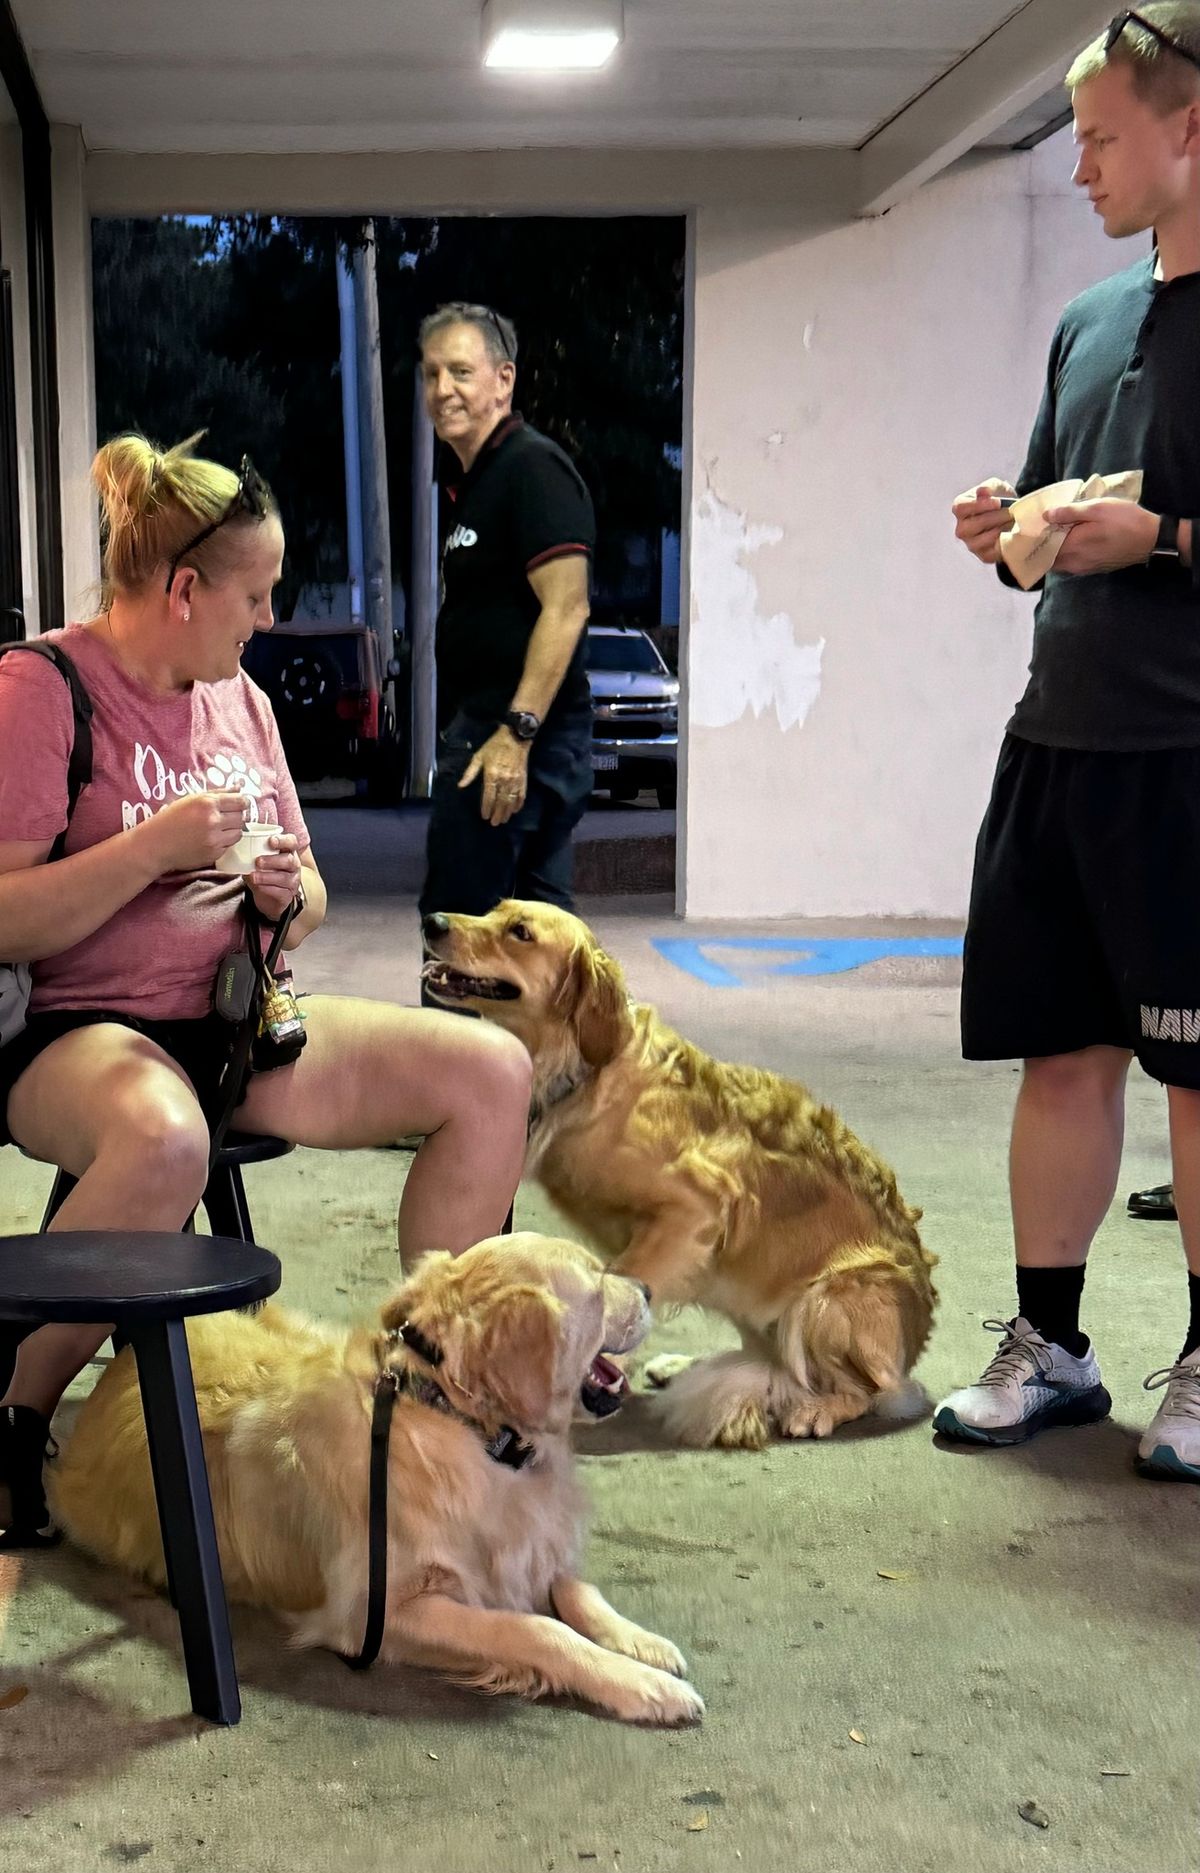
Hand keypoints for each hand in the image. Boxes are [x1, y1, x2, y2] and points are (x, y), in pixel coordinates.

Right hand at [139, 790, 248, 874]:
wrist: (155, 845)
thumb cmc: (170, 819)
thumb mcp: (190, 800)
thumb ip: (216, 793)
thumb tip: (239, 788)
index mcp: (207, 803)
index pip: (239, 801)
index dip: (242, 802)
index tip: (241, 804)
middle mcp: (213, 821)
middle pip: (241, 817)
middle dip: (236, 816)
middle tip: (225, 817)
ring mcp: (214, 839)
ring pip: (238, 833)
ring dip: (232, 830)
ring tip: (218, 829)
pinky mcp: (214, 854)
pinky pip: (228, 846)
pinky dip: (223, 842)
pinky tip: (210, 839)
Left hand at [248, 832, 303, 921]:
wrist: (268, 896)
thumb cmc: (265, 872)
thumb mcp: (260, 860)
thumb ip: (253, 853)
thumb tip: (237, 848)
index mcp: (287, 852)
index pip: (291, 842)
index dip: (283, 840)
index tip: (270, 841)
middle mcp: (293, 865)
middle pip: (288, 860)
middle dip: (272, 860)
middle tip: (258, 861)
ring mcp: (292, 881)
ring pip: (283, 878)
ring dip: (267, 876)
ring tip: (253, 876)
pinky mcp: (288, 894)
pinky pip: (279, 892)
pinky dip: (267, 889)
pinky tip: (258, 886)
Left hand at [459, 728, 529, 826]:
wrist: (515, 737)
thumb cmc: (494, 746)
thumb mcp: (479, 757)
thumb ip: (470, 772)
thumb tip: (461, 786)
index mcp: (491, 775)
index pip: (488, 796)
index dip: (486, 808)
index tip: (485, 816)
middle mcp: (504, 780)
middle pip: (500, 801)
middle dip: (497, 814)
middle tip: (494, 823)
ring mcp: (515, 780)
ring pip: (511, 801)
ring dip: (507, 812)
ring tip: (503, 820)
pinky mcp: (523, 779)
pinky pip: (521, 795)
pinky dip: (518, 804)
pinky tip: (515, 810)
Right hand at [952, 479, 1017, 564]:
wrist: (1012, 514)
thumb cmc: (1000, 498)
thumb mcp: (996, 487)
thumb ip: (989, 488)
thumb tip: (982, 492)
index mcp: (960, 509)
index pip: (961, 508)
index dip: (979, 505)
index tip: (997, 502)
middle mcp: (961, 529)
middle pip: (973, 525)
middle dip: (994, 518)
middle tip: (1011, 512)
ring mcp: (971, 544)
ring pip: (983, 540)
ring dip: (1001, 529)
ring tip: (1013, 521)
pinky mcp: (984, 556)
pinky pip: (992, 552)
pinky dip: (1004, 542)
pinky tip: (1011, 532)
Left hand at [1042, 499, 1158, 575]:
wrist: (1151, 539)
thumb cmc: (1124, 520)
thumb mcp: (1097, 508)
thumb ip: (1069, 512)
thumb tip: (1045, 516)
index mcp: (1073, 548)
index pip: (1043, 548)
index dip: (1035, 538)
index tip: (1032, 526)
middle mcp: (1074, 563)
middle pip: (1048, 558)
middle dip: (1042, 545)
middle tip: (1042, 528)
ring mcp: (1084, 569)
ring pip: (1059, 562)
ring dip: (1054, 550)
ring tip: (1056, 532)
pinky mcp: (1093, 569)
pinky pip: (1071, 564)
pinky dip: (1066, 554)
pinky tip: (1071, 540)